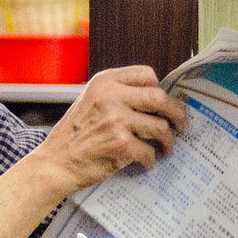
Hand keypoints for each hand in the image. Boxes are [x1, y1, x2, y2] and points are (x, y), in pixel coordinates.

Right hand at [27, 65, 188, 197]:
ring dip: (168, 141)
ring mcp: (116, 120)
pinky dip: (151, 160)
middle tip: (182, 125)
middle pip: (160, 98)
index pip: (147, 74)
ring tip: (166, 148)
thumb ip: (117, 95)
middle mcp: (110, 96)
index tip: (165, 103)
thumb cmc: (73, 135)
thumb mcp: (90, 101)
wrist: (55, 163)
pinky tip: (145, 163)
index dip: (161, 89)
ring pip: (160, 127)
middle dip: (177, 113)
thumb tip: (155, 101)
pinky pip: (149, 152)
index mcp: (104, 82)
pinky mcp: (120, 145)